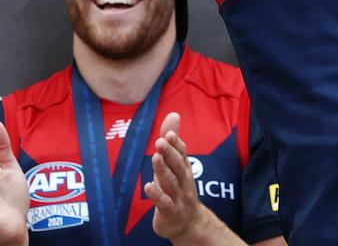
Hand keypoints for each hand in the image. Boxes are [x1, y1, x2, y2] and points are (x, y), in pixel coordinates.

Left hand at [144, 112, 210, 239]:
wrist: (189, 223)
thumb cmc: (179, 189)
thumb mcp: (175, 165)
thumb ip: (173, 141)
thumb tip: (174, 114)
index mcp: (184, 169)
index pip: (182, 154)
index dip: (176, 144)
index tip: (170, 133)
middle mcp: (183, 181)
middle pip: (178, 166)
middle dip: (170, 153)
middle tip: (161, 141)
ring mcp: (178, 197)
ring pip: (171, 183)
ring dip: (163, 170)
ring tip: (155, 157)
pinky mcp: (169, 211)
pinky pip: (163, 203)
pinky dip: (157, 195)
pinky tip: (148, 187)